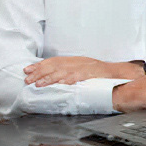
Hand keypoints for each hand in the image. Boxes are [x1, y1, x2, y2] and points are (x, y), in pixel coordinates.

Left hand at [24, 57, 145, 86]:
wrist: (119, 73)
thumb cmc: (100, 75)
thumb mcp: (83, 70)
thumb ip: (69, 72)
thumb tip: (52, 78)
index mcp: (75, 61)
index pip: (54, 61)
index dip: (40, 65)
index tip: (27, 70)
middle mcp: (78, 62)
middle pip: (55, 65)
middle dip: (40, 72)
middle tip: (27, 78)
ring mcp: (85, 68)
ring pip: (64, 71)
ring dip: (50, 78)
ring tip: (38, 84)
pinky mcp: (92, 74)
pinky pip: (79, 76)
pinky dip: (69, 79)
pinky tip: (61, 83)